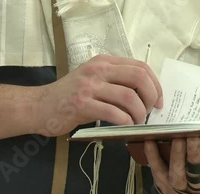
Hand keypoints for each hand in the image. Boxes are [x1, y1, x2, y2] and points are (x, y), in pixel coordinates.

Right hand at [31, 54, 162, 136]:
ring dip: (140, 113)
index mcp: (104, 62)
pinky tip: (126, 126)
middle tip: (150, 112)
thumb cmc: (70, 97)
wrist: (39, 107)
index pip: (141, 67)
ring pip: (129, 97)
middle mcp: (98, 70)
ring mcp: (89, 86)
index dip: (156, 84)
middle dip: (152, 98)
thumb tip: (147, 95)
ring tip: (137, 122)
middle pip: (139, 78)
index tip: (159, 101)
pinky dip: (125, 121)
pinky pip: (114, 113)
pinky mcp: (82, 104)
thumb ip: (116, 82)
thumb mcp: (94, 80)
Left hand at [144, 137, 199, 193]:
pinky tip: (149, 141)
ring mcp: (180, 191)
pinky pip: (157, 173)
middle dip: (194, 153)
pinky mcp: (165, 187)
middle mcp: (199, 192)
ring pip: (177, 176)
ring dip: (175, 156)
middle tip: (194, 134)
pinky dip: (152, 158)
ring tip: (176, 136)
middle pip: (196, 173)